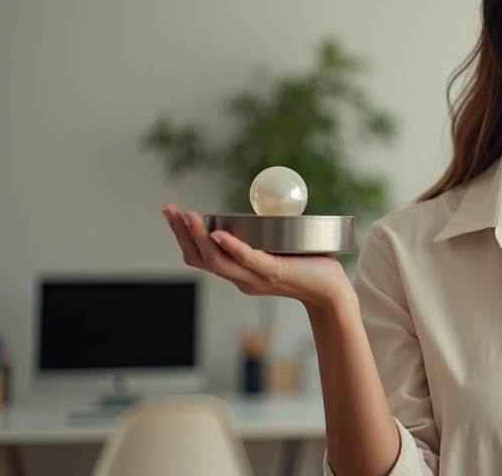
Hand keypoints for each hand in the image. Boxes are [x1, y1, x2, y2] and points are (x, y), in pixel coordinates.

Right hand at [162, 204, 351, 309]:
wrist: (332, 292)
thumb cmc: (308, 269)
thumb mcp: (276, 253)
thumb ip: (263, 240)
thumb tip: (259, 211)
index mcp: (239, 273)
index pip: (202, 257)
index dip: (184, 237)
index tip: (173, 214)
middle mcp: (242, 278)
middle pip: (201, 258)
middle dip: (182, 233)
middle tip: (168, 210)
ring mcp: (256, 277)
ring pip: (218, 260)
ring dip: (199, 236)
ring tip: (186, 216)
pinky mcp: (274, 273)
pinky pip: (248, 259)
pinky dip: (231, 246)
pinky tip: (218, 233)